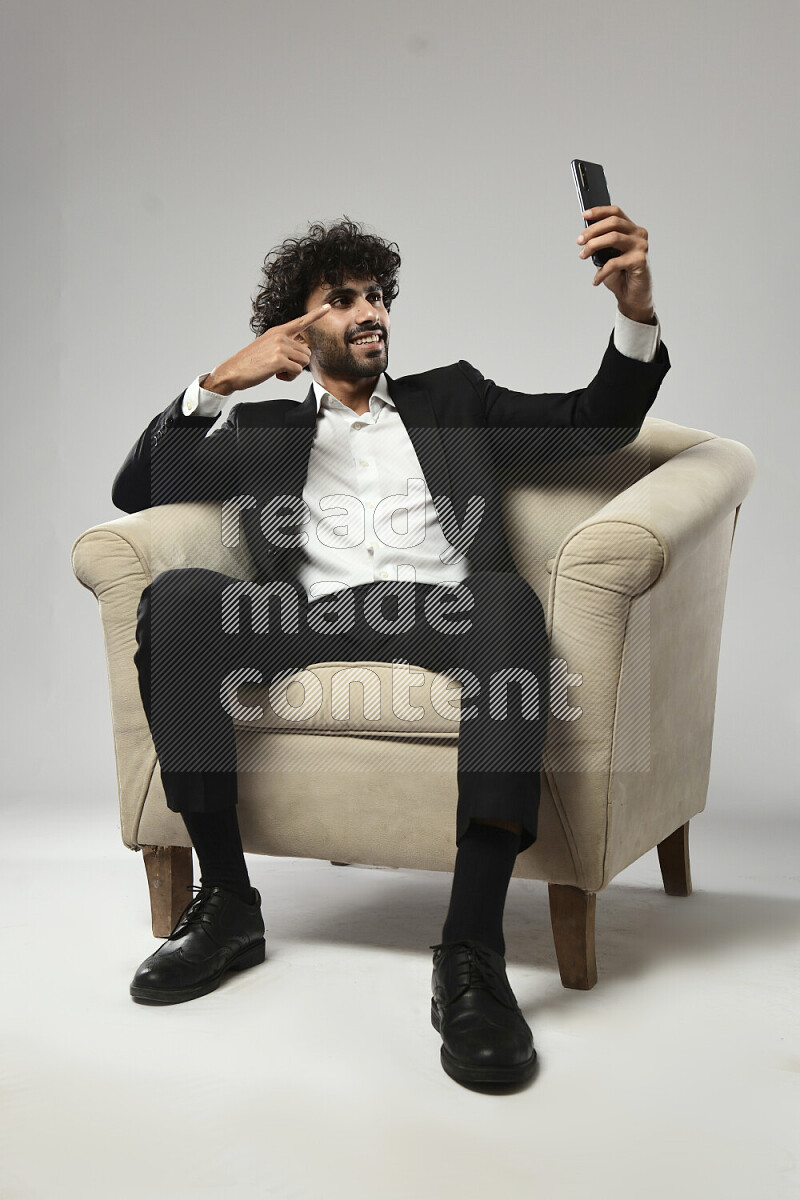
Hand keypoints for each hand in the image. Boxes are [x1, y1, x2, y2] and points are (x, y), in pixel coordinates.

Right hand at [203, 304, 330, 393]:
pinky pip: (297, 371)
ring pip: (304, 362)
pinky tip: (278, 375)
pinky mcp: (279, 360)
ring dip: (294, 371)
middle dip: (298, 364)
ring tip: (279, 371)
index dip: (316, 315)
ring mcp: (280, 347)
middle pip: (307, 352)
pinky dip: (290, 377)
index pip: (301, 321)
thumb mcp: (267, 346)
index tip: (328, 308)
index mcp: (278, 331)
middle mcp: (280, 336)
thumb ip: (284, 345)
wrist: (233, 370)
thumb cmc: (250, 362)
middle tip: (282, 368)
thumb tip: (301, 353)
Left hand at [576, 205, 654, 322]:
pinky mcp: (641, 261)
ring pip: (613, 237)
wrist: (632, 297)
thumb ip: (601, 244)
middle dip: (592, 230)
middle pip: (613, 222)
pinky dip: (602, 272)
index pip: (616, 212)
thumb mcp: (607, 256)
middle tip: (579, 241)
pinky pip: (615, 262)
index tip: (584, 215)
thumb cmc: (620, 276)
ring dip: (593, 246)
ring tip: (582, 255)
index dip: (599, 211)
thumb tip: (585, 236)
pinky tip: (595, 280)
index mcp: (631, 229)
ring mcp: (641, 246)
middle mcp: (639, 234)